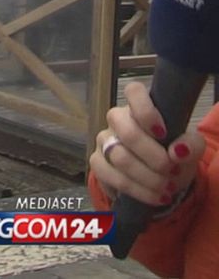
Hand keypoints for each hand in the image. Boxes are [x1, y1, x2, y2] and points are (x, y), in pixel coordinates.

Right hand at [90, 81, 204, 206]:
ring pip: (119, 157)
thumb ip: (190, 144)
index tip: (163, 133)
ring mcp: (103, 140)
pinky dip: (137, 190)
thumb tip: (177, 151)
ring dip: (147, 177)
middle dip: (153, 156)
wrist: (160, 175)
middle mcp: (117, 120)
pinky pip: (111, 176)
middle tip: (171, 170)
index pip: (133, 91)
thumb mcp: (189, 147)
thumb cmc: (172, 152)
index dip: (146, 110)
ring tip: (166, 188)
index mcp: (138, 107)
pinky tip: (154, 196)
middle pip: (127, 132)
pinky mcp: (96, 162)